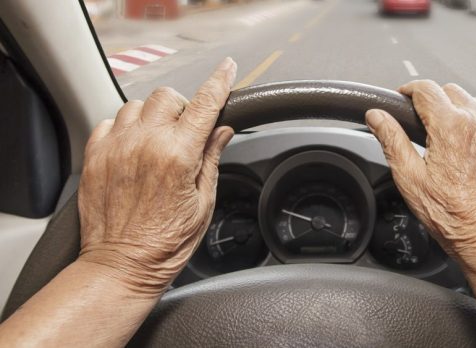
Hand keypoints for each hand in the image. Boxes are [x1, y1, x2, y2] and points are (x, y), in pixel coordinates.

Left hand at [77, 58, 236, 295]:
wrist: (122, 266)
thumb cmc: (165, 243)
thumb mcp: (203, 203)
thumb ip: (211, 159)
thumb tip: (222, 131)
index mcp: (178, 156)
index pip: (204, 105)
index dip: (219, 82)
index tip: (227, 69)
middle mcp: (145, 145)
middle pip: (167, 97)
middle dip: (181, 107)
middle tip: (185, 132)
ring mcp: (116, 148)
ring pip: (136, 105)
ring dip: (151, 116)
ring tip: (156, 142)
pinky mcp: (95, 157)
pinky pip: (109, 122)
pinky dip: (124, 128)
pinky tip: (132, 149)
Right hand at [366, 80, 475, 262]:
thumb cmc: (453, 216)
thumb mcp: (410, 178)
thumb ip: (391, 140)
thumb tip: (376, 117)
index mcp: (452, 127)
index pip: (425, 89)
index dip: (407, 90)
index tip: (402, 99)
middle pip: (450, 91)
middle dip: (432, 101)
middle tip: (421, 124)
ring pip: (474, 102)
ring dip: (458, 111)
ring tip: (447, 138)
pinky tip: (471, 146)